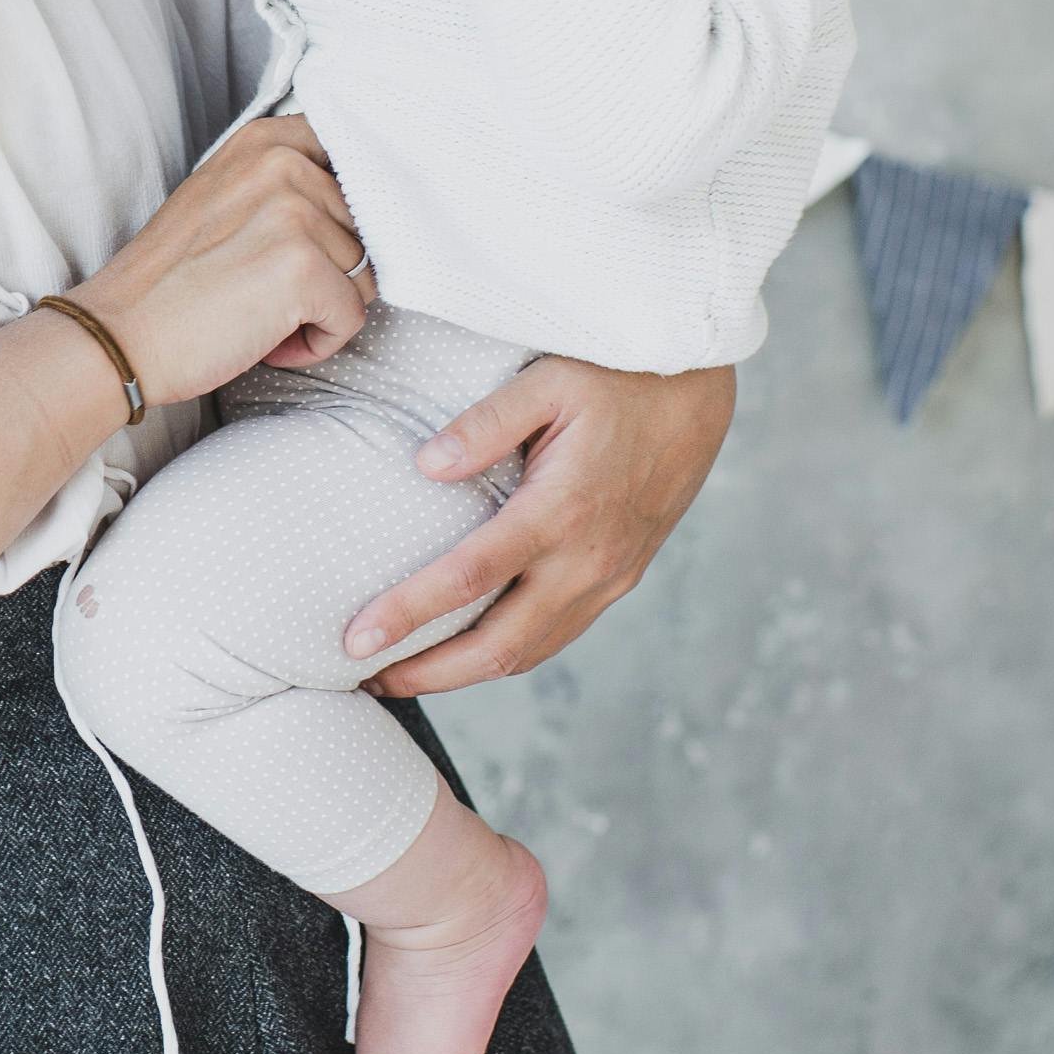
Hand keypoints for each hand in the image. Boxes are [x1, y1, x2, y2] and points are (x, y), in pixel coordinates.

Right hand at [74, 117, 374, 406]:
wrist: (119, 335)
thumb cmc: (171, 283)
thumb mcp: (223, 199)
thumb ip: (283, 184)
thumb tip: (357, 206)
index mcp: (265, 141)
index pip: (352, 160)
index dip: (343, 213)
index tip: (309, 241)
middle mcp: (282, 164)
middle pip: (363, 230)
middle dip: (326, 273)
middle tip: (262, 291)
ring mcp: (294, 212)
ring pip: (363, 276)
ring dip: (321, 309)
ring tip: (261, 314)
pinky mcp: (301, 267)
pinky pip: (351, 317)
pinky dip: (317, 343)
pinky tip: (268, 340)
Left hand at [341, 357, 734, 691]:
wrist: (698, 390)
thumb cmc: (617, 375)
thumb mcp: (547, 379)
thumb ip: (485, 423)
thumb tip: (424, 466)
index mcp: (563, 510)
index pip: (469, 577)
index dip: (408, 613)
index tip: (355, 638)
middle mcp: (588, 559)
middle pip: (499, 645)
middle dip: (428, 672)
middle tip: (365, 678)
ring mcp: (609, 577)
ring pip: (530, 652)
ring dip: (464, 673)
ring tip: (403, 673)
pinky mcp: (620, 578)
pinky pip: (557, 635)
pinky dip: (507, 654)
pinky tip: (468, 650)